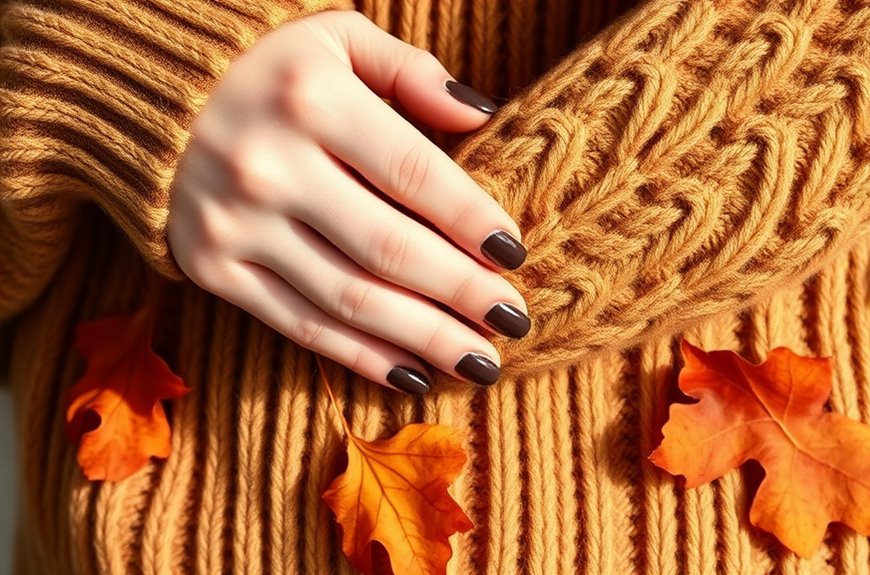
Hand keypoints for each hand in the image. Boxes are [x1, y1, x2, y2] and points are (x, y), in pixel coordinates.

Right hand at [167, 10, 529, 393]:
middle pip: (389, 248)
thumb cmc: (264, 65)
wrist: (144, 95)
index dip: (472, 220)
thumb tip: (483, 115)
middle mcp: (268, 167)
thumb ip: (411, 72)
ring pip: (351, 300)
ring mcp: (235, 226)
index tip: (514, 255)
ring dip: (424, 339)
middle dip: (462, 293)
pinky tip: (413, 374)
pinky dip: (362, 357)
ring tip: (481, 362)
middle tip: (513, 321)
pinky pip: (301, 325)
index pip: (414, 173)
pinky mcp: (212, 269)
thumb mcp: (336, 37)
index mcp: (311, 99)